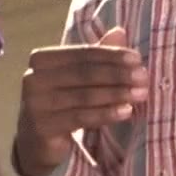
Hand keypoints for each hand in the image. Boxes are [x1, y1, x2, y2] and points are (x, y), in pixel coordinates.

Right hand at [13, 27, 147, 175]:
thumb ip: (96, 57)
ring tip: (141, 94)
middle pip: (84, 73)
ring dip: (117, 94)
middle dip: (118, 75)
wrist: (37, 143)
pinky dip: (107, 113)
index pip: (82, 53)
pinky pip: (81, 117)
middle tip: (143, 78)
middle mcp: (32, 78)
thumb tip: (120, 31)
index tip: (137, 59)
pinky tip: (127, 112)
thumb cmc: (62, 105)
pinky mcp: (42, 127)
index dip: (111, 55)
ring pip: (85, 95)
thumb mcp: (78, 79)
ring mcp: (35, 104)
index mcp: (41, 60)